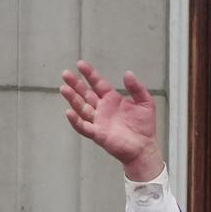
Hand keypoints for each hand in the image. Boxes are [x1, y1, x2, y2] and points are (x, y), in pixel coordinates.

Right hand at [60, 60, 162, 180]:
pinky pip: (84, 127)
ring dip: (72, 99)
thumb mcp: (145, 103)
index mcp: (112, 99)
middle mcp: (102, 109)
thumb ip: (137, 88)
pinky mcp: (98, 134)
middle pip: (85, 94)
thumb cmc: (144, 126)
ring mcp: (98, 121)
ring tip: (64, 88)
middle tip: (65, 74)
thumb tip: (128, 73)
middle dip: (75, 84)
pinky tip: (69, 112)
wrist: (145, 147)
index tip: (80, 64)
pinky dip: (75, 120)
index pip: (98, 84)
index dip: (89, 74)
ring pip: (81, 108)